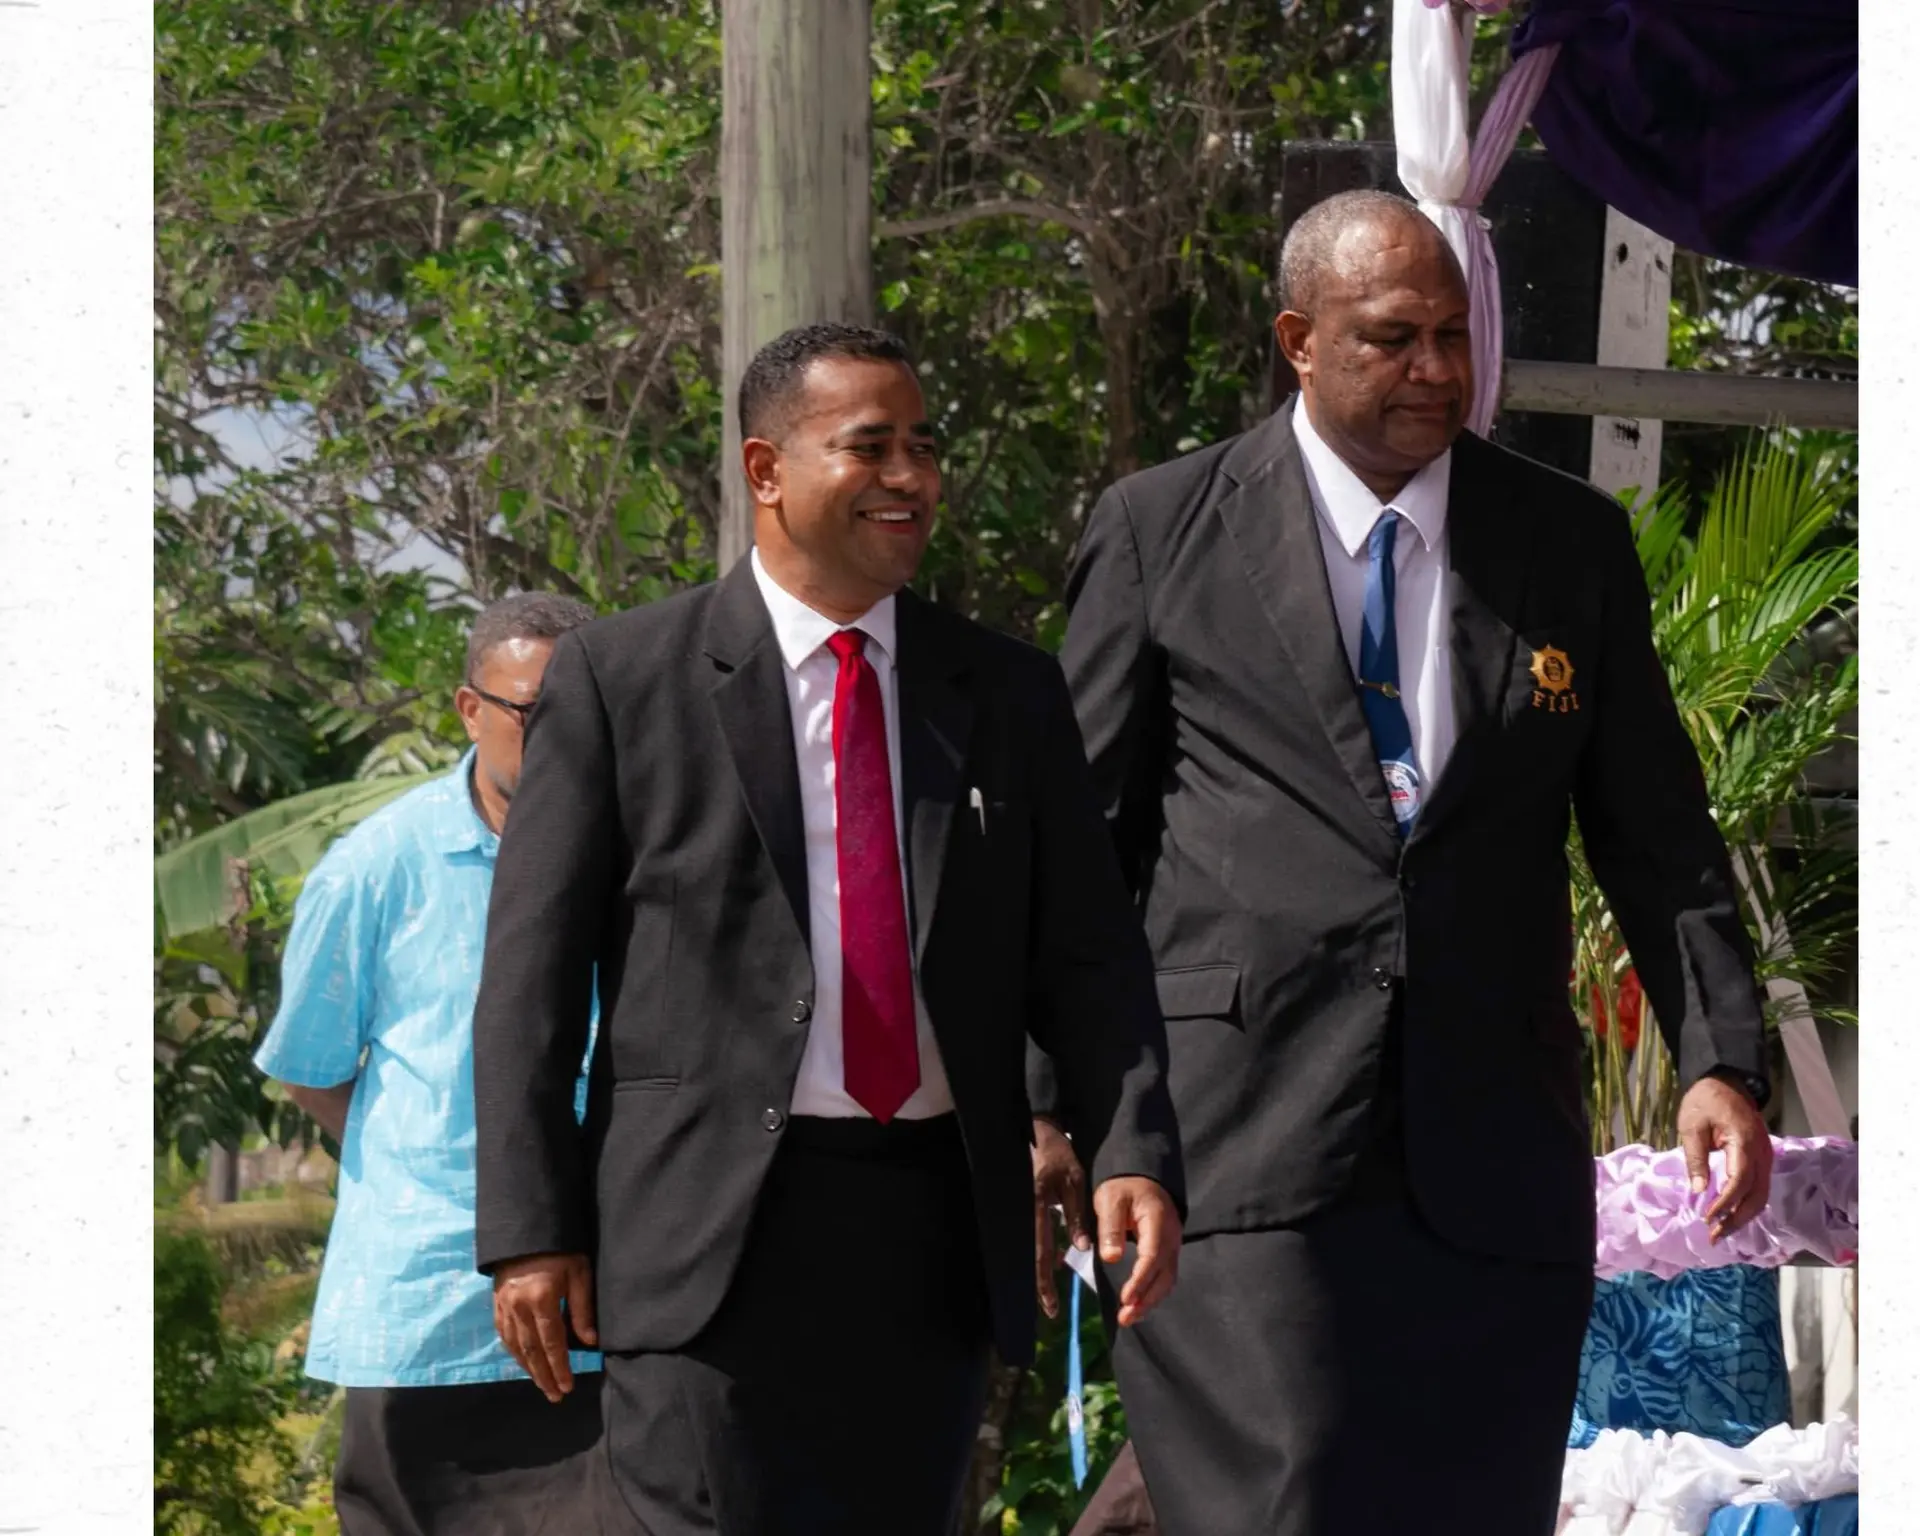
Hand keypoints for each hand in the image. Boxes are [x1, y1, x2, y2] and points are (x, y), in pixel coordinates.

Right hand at [492, 1251, 596, 1401]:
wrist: (526, 1230)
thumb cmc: (559, 1250)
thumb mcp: (579, 1273)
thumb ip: (583, 1309)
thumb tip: (589, 1342)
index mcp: (541, 1299)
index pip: (552, 1343)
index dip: (560, 1367)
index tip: (568, 1386)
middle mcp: (519, 1307)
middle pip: (532, 1351)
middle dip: (544, 1376)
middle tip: (555, 1396)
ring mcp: (504, 1307)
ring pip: (515, 1347)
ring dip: (528, 1370)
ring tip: (542, 1385)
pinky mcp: (496, 1304)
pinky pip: (503, 1335)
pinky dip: (513, 1353)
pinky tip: (523, 1362)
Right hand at [1032, 1117, 1091, 1320]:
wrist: (1036, 1133)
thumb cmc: (1057, 1155)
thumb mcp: (1074, 1181)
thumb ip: (1076, 1215)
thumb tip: (1081, 1250)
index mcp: (1037, 1207)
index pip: (1040, 1252)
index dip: (1045, 1281)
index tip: (1052, 1306)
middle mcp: (1025, 1214)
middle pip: (1030, 1258)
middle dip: (1040, 1285)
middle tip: (1050, 1310)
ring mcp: (1022, 1212)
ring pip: (1030, 1250)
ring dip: (1040, 1273)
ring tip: (1050, 1297)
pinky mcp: (1025, 1210)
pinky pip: (1032, 1237)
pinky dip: (1040, 1255)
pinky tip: (1050, 1266)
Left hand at [1095, 1176, 1181, 1327]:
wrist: (1142, 1180)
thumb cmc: (1123, 1188)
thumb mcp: (1110, 1200)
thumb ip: (1110, 1227)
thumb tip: (1110, 1258)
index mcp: (1158, 1221)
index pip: (1152, 1256)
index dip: (1140, 1280)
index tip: (1125, 1298)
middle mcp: (1171, 1237)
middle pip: (1164, 1274)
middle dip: (1146, 1299)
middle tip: (1125, 1318)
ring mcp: (1173, 1246)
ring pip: (1167, 1279)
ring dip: (1150, 1301)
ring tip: (1129, 1317)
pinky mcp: (1169, 1252)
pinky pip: (1165, 1276)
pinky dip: (1153, 1293)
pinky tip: (1138, 1305)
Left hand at [1677, 1074, 1773, 1243]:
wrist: (1726, 1082)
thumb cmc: (1705, 1101)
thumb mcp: (1692, 1125)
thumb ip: (1696, 1157)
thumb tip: (1697, 1190)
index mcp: (1744, 1141)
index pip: (1740, 1180)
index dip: (1725, 1202)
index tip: (1707, 1217)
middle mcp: (1762, 1153)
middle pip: (1756, 1196)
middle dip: (1736, 1219)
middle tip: (1714, 1236)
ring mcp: (1766, 1157)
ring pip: (1761, 1196)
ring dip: (1742, 1216)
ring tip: (1720, 1232)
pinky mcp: (1762, 1160)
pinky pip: (1759, 1188)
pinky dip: (1746, 1205)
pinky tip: (1731, 1216)